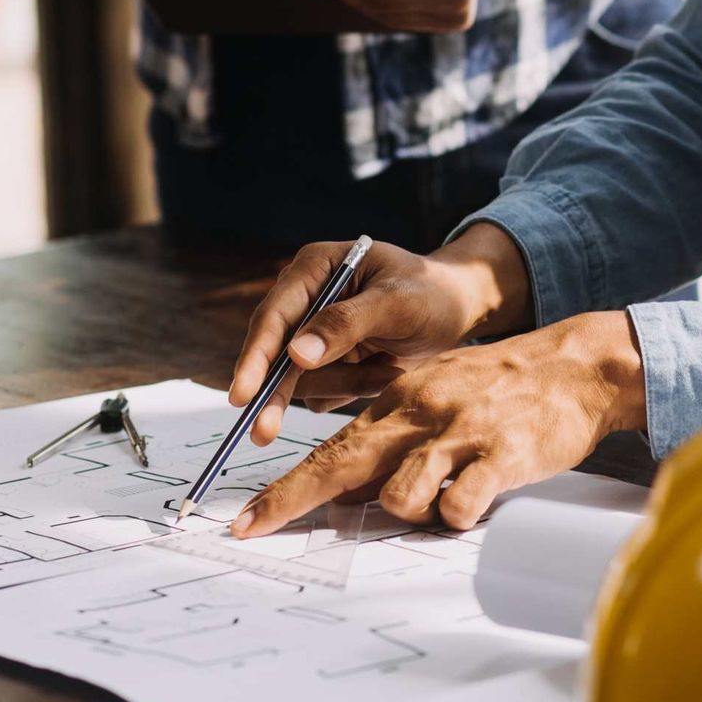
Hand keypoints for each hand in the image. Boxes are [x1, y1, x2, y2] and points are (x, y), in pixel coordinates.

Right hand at [227, 225, 531, 446]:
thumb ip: (347, 324)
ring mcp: (314, 334)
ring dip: (346, 384)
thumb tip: (296, 354)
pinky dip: (356, 391)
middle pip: (275, 354)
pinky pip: (325, 393)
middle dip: (277, 392)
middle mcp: (305, 300)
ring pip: (303, 381)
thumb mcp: (397, 302)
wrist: (458, 310)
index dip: (255, 356)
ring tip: (390, 368)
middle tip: (263, 433)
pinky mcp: (328, 363)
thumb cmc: (432, 293)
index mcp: (314, 268)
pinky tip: (386, 371)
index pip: (274, 316)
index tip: (243, 394)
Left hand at [231, 312, 645, 535]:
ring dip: (409, 513)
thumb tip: (349, 494)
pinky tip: (473, 503)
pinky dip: (457, 516)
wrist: (574, 366)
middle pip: (341, 465)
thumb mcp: (435, 400)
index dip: (283, 490)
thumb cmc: (499, 391)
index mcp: (398, 403)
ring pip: (399, 495)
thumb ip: (392, 443)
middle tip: (256, 530)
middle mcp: (419, 414)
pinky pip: (460, 506)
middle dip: (292, 501)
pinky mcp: (503, 455)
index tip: (246, 521)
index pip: (327, 450)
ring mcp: (459, 434)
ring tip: (441, 500)